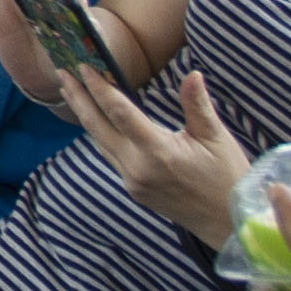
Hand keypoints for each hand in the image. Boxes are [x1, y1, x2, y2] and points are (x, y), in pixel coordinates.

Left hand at [55, 61, 250, 248]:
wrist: (228, 223)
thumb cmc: (227, 177)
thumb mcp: (217, 138)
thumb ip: (198, 105)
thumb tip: (193, 74)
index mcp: (159, 152)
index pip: (120, 113)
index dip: (99, 89)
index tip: (84, 68)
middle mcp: (138, 168)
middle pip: (98, 128)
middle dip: (79, 99)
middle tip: (61, 73)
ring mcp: (133, 182)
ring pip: (101, 143)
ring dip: (85, 116)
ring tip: (72, 92)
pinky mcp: (134, 190)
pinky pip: (111, 157)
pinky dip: (100, 135)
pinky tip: (96, 120)